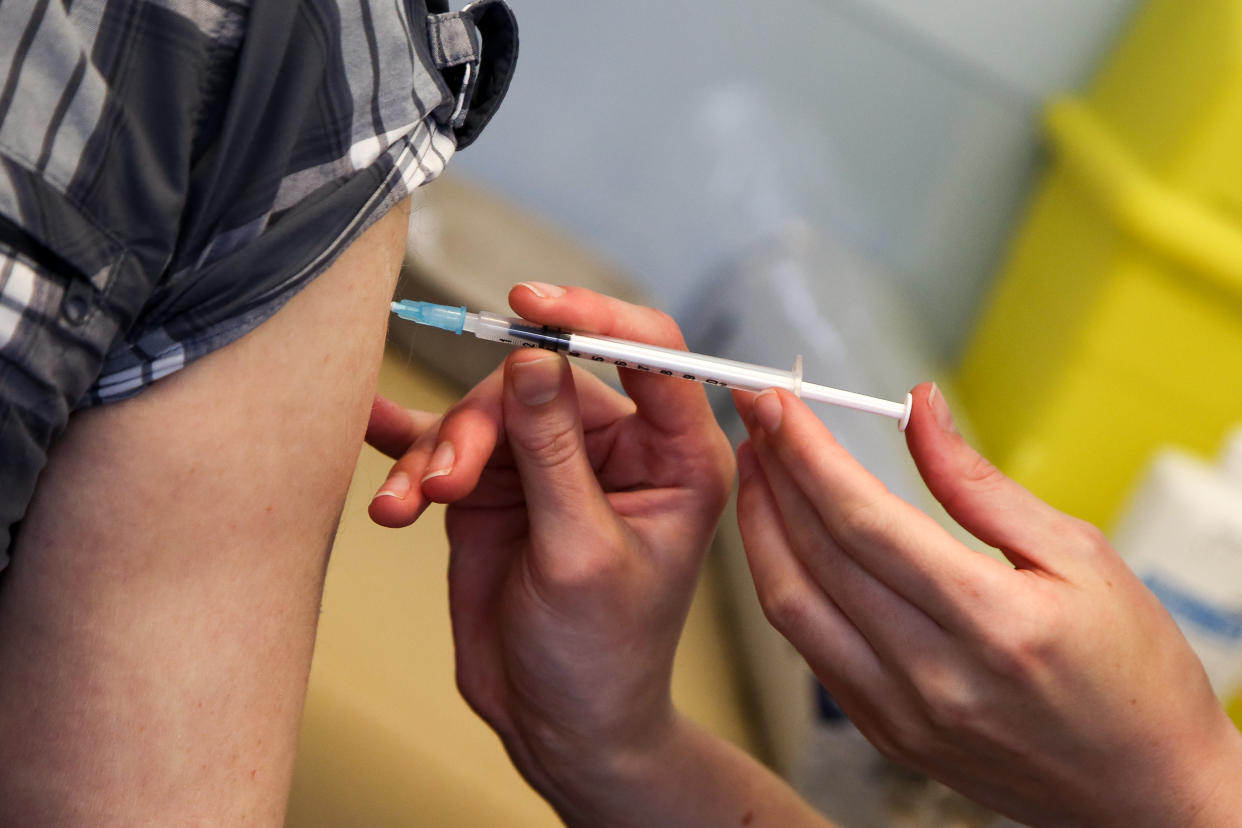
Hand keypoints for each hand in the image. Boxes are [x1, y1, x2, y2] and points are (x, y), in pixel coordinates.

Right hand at [366, 285, 735, 818]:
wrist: (556, 723)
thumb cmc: (601, 655)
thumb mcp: (580, 554)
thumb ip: (552, 455)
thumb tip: (533, 359)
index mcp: (675, 454)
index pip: (649, 351)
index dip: (591, 317)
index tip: (529, 306)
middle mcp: (615, 446)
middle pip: (539, 380)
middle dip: (481, 423)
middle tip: (446, 482)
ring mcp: (550, 462)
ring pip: (482, 412)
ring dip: (437, 453)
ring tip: (408, 505)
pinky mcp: (496, 486)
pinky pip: (446, 445)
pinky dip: (409, 448)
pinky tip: (371, 429)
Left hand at [734, 383, 1241, 827]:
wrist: (1147, 792)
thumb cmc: (1134, 674)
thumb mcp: (1081, 556)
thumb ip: (980, 484)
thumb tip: (918, 410)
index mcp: (992, 622)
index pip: (864, 520)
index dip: (807, 453)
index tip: (777, 402)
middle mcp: (932, 676)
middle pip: (816, 556)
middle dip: (774, 473)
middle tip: (759, 417)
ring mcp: (900, 714)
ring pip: (792, 607)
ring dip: (760, 529)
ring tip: (758, 467)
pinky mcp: (885, 734)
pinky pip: (810, 649)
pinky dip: (786, 584)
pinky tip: (785, 541)